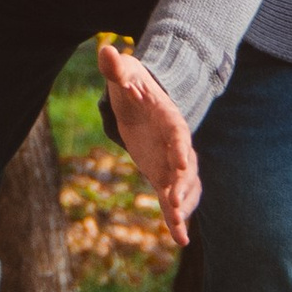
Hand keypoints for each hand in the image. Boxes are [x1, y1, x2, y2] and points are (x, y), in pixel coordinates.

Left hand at [98, 38, 201, 250]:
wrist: (140, 99)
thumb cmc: (131, 84)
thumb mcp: (122, 74)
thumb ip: (115, 67)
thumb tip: (105, 50)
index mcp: (170, 119)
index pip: (179, 136)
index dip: (180, 152)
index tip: (180, 168)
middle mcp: (178, 144)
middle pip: (187, 168)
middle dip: (183, 188)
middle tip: (175, 207)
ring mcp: (172, 163)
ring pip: (186, 188)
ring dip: (184, 207)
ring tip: (180, 229)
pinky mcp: (163, 176)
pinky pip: (173, 199)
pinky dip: (178, 219)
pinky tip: (181, 241)